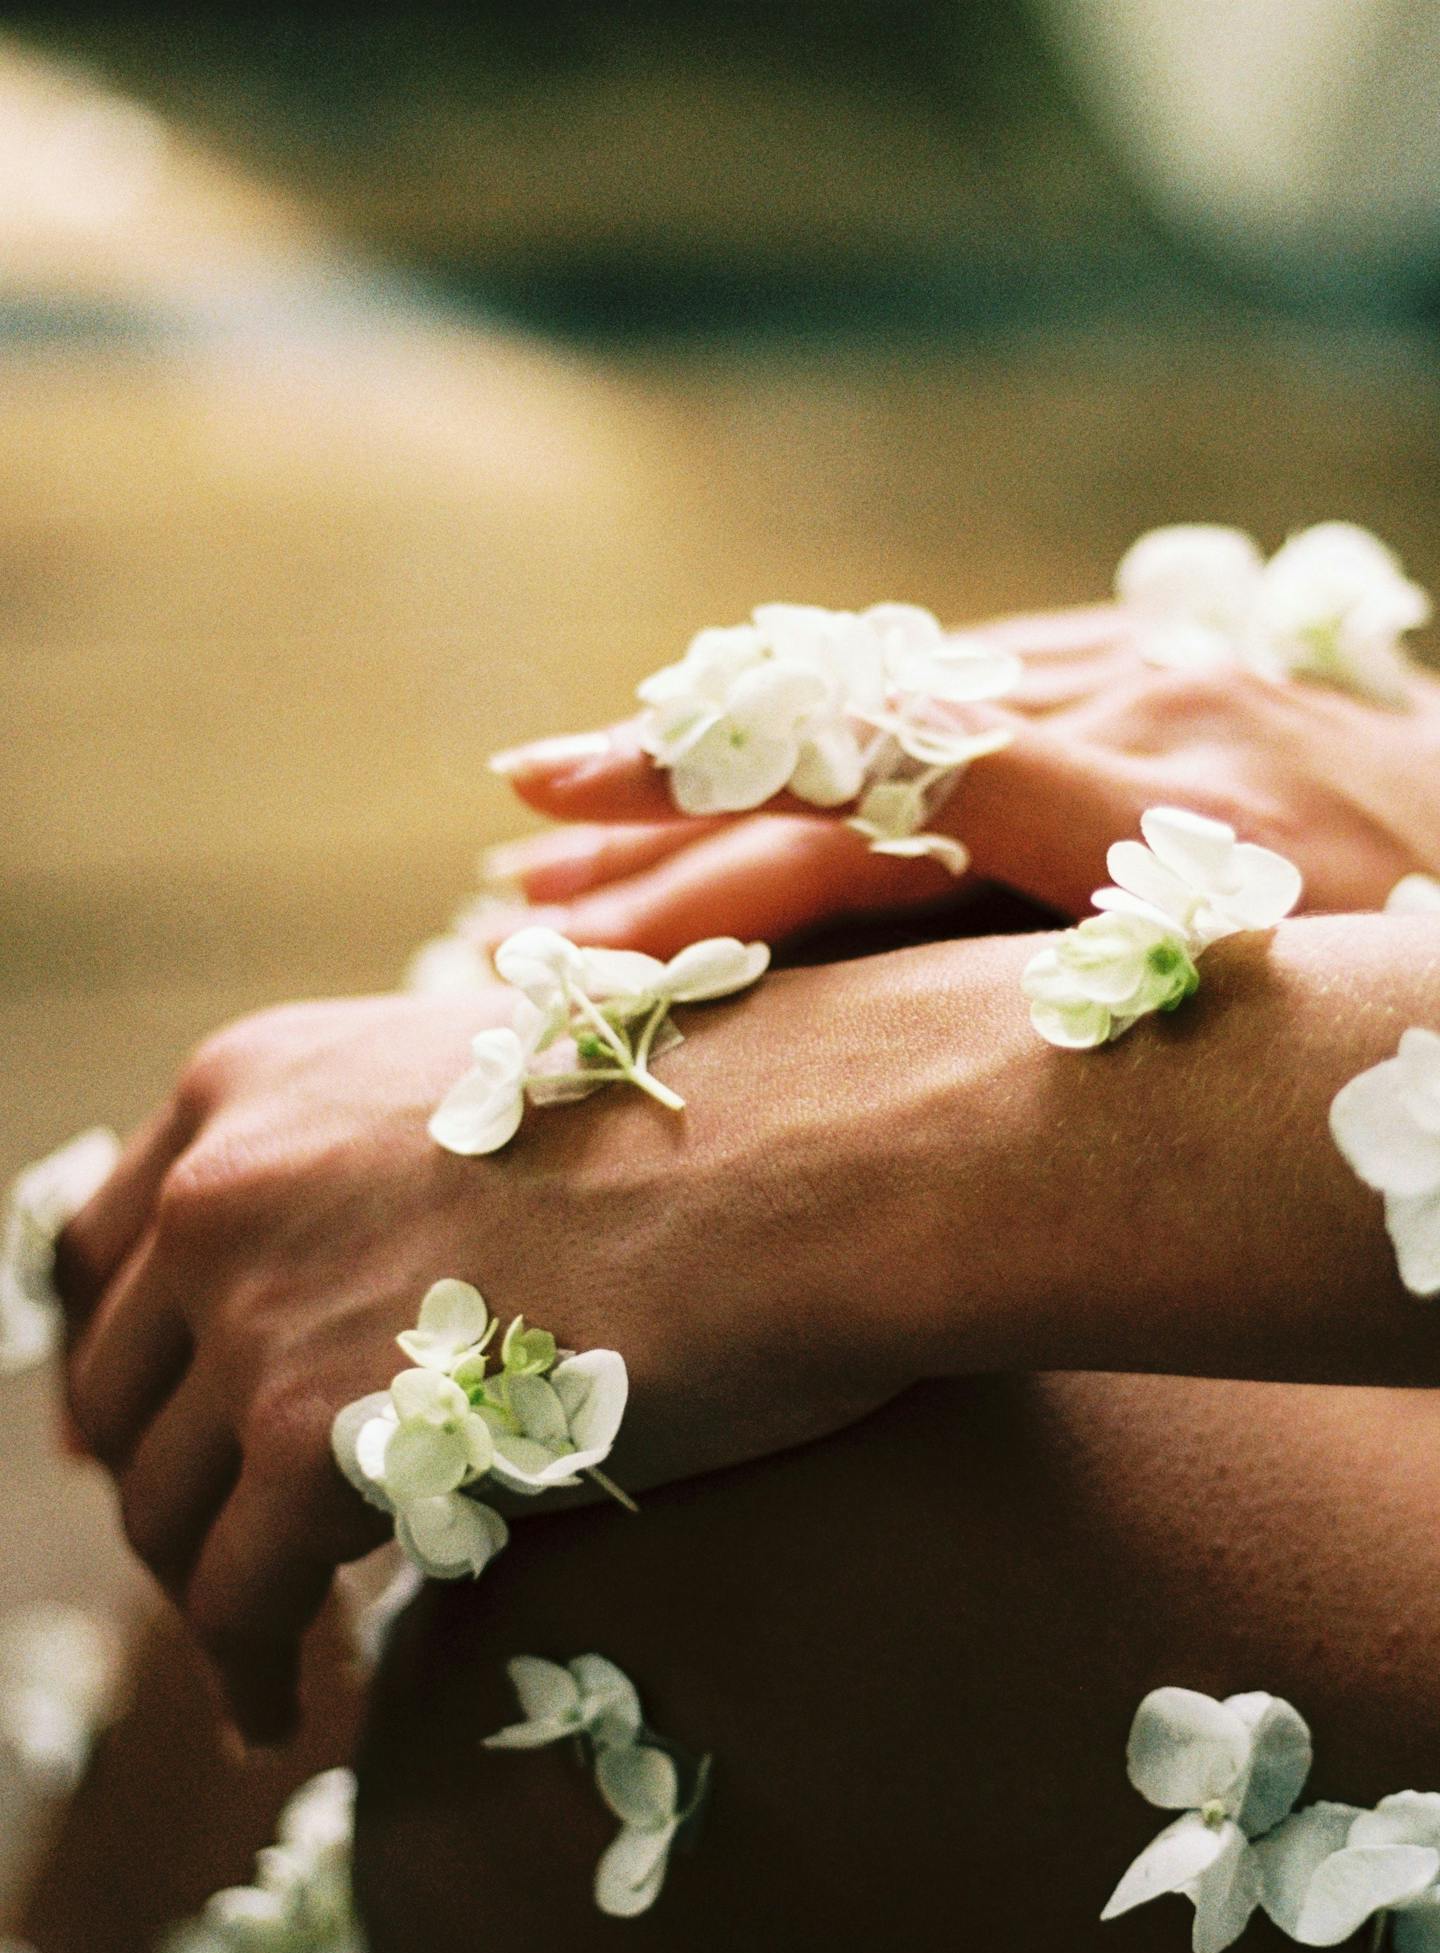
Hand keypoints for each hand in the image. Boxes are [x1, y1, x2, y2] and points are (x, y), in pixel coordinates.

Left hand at [57, 962, 965, 1739]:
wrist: (819, 1153)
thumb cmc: (707, 1132)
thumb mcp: (482, 1107)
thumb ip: (369, 1182)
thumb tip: (339, 1309)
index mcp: (256, 1075)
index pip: (108, 1248)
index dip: (135, 1362)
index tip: (173, 1435)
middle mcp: (226, 1172)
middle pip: (116, 1384)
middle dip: (165, 1484)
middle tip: (232, 1553)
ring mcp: (257, 1297)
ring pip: (162, 1503)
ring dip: (206, 1589)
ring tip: (265, 1645)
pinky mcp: (312, 1425)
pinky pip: (235, 1597)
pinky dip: (251, 1666)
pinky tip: (289, 1704)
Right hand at [482, 606, 1439, 951]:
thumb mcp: (1291, 1024)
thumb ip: (1102, 997)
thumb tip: (890, 1038)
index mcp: (1164, 806)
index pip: (871, 801)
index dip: (698, 829)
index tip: (550, 864)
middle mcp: (1144, 707)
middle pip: (851, 747)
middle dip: (670, 810)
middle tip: (520, 871)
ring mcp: (1165, 668)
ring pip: (895, 698)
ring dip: (738, 759)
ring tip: (597, 811)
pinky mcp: (1182, 663)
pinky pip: (983, 673)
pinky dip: (852, 717)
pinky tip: (771, 754)